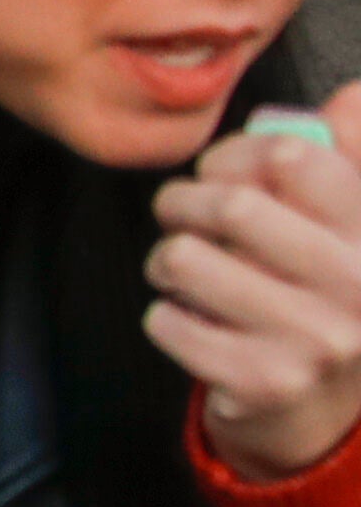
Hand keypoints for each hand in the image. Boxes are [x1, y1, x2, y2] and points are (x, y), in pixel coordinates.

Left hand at [149, 93, 360, 480]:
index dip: (237, 154)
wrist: (323, 408)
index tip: (222, 171)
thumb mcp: (350, 225)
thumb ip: (350, 157)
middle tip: (179, 213)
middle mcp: (359, 285)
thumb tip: (350, 98)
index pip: (293, 157)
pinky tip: (191, 318)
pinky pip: (168, 321)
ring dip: (167, 258)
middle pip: (232, 206)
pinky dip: (165, 315)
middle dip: (183, 201)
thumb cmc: (322, 292)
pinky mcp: (264, 382)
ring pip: (187, 260)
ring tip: (181, 266)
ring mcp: (316, 339)